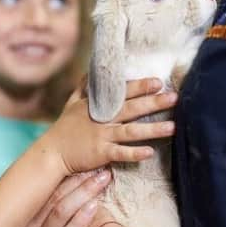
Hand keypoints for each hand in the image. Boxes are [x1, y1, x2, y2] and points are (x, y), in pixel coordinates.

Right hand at [26, 170, 111, 226]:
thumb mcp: (62, 222)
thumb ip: (69, 200)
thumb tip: (88, 168)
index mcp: (34, 223)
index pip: (51, 198)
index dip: (73, 181)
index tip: (94, 168)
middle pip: (57, 214)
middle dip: (81, 193)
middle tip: (102, 178)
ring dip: (78, 222)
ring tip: (95, 206)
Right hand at [42, 78, 176, 174]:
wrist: (51, 152)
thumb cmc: (64, 128)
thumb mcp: (71, 104)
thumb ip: (82, 88)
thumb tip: (90, 73)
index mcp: (97, 106)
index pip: (122, 93)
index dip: (140, 87)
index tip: (157, 82)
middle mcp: (102, 119)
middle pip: (132, 109)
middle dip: (153, 103)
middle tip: (174, 97)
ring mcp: (102, 136)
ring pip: (131, 132)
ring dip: (152, 129)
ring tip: (173, 127)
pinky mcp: (100, 153)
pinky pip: (120, 153)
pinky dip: (134, 153)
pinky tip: (149, 152)